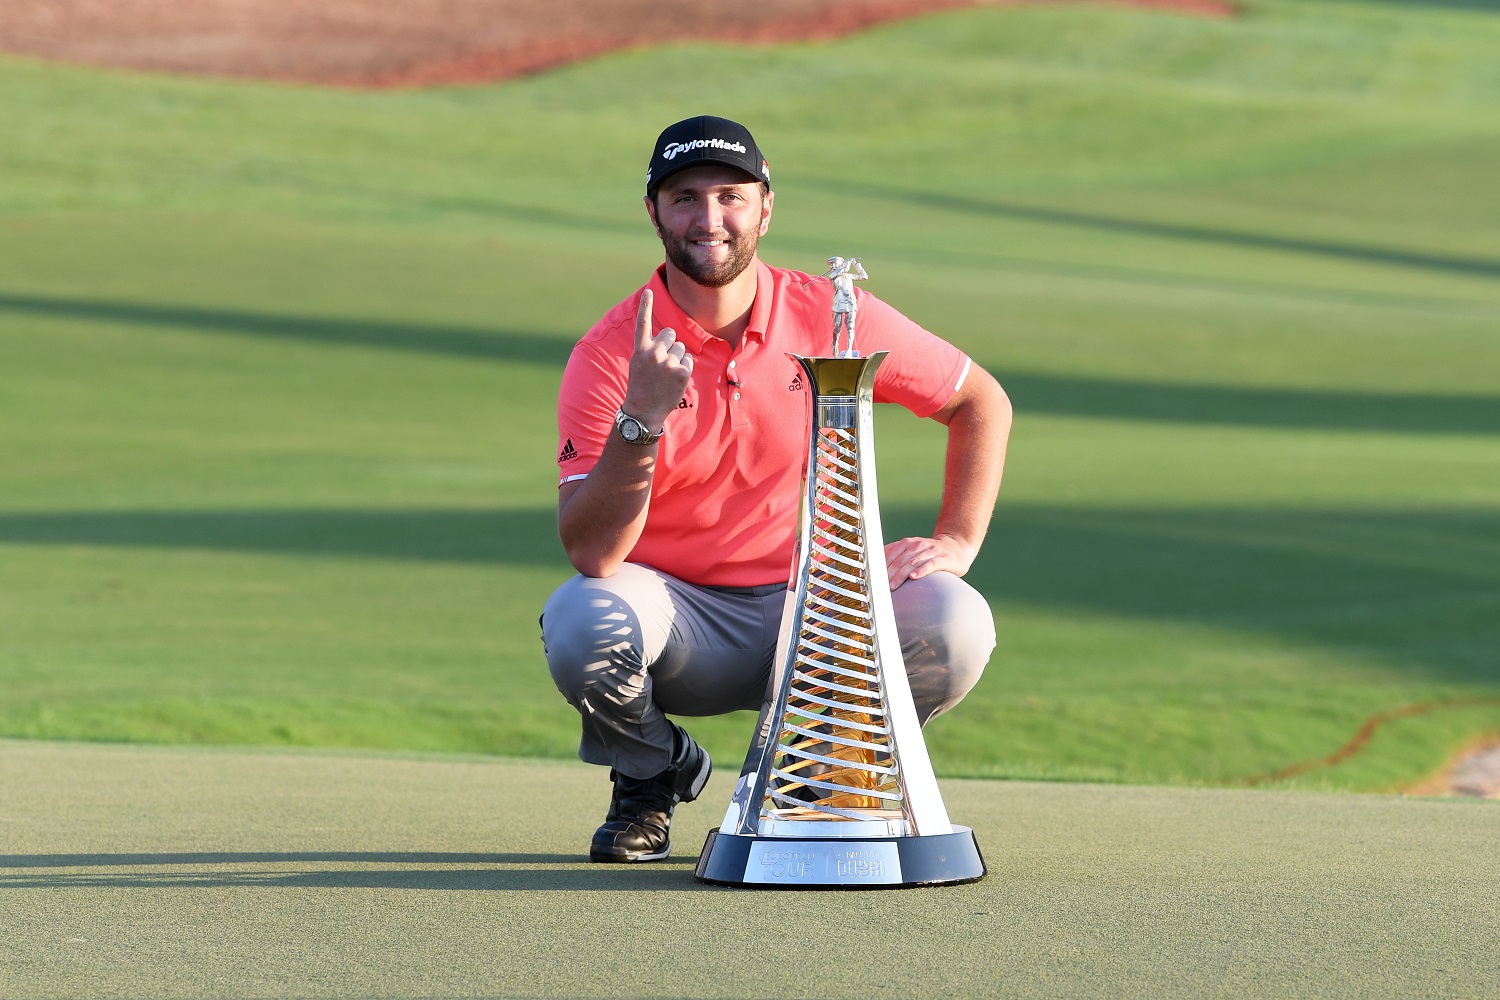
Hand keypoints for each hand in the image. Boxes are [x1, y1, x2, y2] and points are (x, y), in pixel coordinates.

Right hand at [622, 288, 693, 430]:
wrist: (643, 411)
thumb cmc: (642, 386)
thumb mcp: (639, 363)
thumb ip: (650, 348)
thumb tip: (670, 337)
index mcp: (640, 349)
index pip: (643, 322)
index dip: (646, 305)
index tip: (649, 290)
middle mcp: (653, 352)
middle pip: (671, 333)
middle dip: (670, 344)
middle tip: (661, 363)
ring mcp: (668, 362)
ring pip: (681, 348)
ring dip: (677, 358)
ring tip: (666, 375)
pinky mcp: (681, 371)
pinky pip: (688, 361)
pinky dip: (684, 369)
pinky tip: (674, 381)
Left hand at [883, 533, 976, 590]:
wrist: (957, 547)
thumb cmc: (930, 554)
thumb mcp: (912, 552)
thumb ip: (897, 557)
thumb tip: (876, 570)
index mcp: (908, 543)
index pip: (891, 553)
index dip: (881, 565)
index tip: (873, 578)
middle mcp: (918, 545)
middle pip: (900, 559)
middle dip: (889, 573)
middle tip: (881, 586)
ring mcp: (932, 550)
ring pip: (913, 562)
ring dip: (901, 574)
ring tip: (893, 585)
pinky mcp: (944, 558)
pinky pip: (931, 564)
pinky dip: (921, 570)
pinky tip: (914, 577)